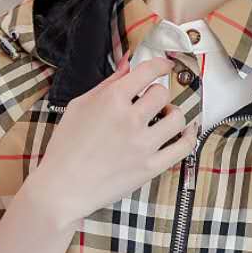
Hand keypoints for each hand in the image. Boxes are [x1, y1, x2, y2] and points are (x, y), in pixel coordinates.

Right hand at [27, 51, 199, 227]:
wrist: (62, 187)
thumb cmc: (66, 147)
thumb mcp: (79, 106)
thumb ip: (107, 84)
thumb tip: (127, 68)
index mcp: (111, 100)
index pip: (147, 71)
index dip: (160, 65)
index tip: (165, 66)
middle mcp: (130, 120)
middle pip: (163, 94)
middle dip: (158, 94)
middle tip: (151, 102)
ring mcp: (143, 145)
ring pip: (177, 118)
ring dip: (172, 114)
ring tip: (164, 118)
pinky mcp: (151, 167)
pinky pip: (183, 147)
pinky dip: (189, 136)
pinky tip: (185, 132)